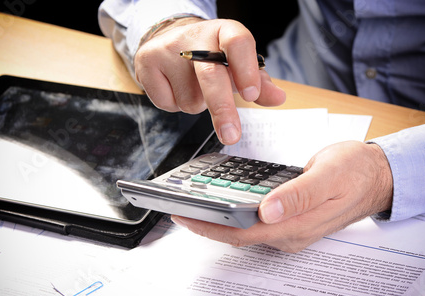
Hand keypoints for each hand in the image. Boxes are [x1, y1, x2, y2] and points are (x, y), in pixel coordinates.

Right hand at [134, 18, 285, 144]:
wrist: (170, 39)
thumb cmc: (211, 54)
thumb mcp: (238, 63)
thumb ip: (259, 82)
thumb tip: (277, 98)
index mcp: (223, 31)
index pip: (238, 42)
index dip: (246, 69)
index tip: (251, 95)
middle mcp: (195, 36)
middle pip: (210, 75)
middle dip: (222, 109)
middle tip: (231, 135)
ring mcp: (167, 48)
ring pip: (190, 98)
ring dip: (197, 104)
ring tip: (194, 86)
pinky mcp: (146, 62)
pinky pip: (168, 103)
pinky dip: (176, 104)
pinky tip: (175, 87)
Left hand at [171, 141, 393, 252]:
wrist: (376, 175)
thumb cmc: (355, 172)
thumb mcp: (328, 176)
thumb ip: (298, 194)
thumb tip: (268, 209)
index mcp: (296, 226)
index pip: (242, 234)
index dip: (211, 227)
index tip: (185, 216)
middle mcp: (290, 233)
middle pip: (239, 235)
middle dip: (208, 225)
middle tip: (182, 208)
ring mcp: (291, 229)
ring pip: (247, 229)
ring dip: (220, 219)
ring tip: (197, 204)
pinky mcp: (291, 220)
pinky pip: (257, 221)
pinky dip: (237, 213)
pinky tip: (227, 200)